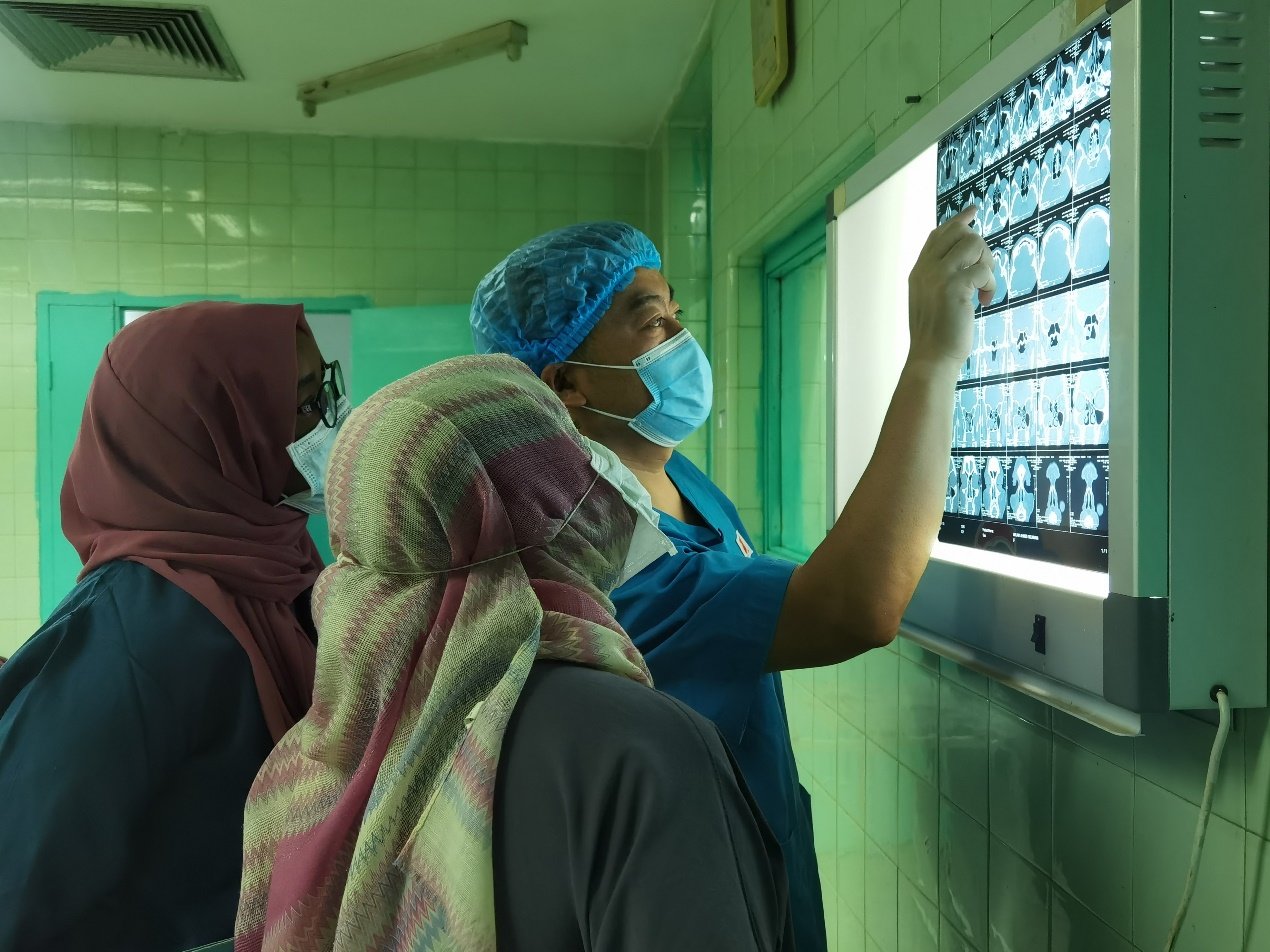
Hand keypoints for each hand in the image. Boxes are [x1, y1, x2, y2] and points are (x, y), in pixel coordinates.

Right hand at [907, 206, 995, 365]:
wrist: (931, 358)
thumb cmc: (936, 334)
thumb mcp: (932, 299)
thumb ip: (940, 276)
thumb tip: (964, 256)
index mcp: (919, 271)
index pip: (939, 234)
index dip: (959, 221)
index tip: (973, 211)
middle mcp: (926, 269)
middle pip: (961, 232)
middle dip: (980, 248)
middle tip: (983, 273)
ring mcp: (938, 276)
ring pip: (975, 244)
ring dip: (987, 264)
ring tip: (984, 287)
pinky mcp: (954, 287)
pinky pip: (983, 270)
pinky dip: (990, 284)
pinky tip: (985, 300)